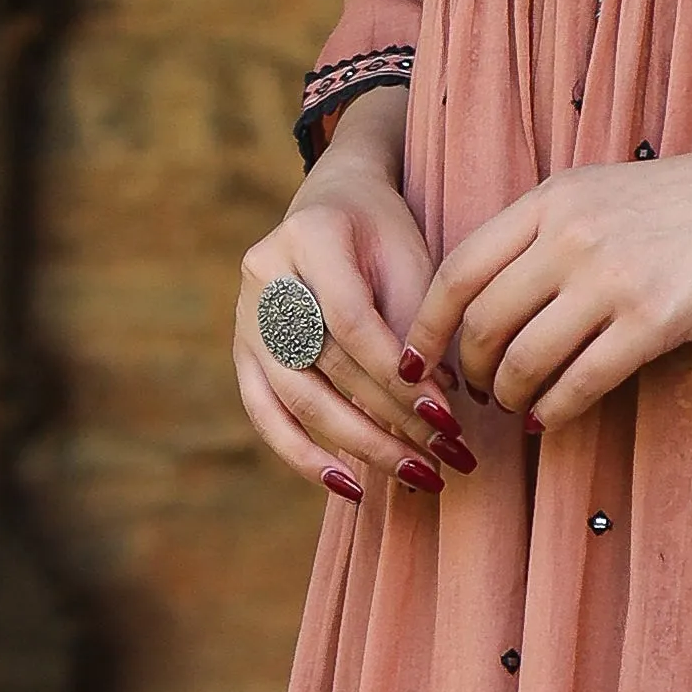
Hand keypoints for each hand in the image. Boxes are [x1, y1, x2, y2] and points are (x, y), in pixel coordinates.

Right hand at [234, 88, 478, 498]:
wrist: (335, 206)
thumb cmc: (383, 236)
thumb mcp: (410, 259)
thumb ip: (417, 326)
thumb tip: (437, 411)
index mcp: (307, 236)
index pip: (352, 322)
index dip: (397, 374)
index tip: (447, 414)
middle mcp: (264, 277)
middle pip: (326, 365)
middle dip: (392, 417)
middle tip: (447, 455)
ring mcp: (245, 318)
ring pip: (296, 399)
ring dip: (360, 445)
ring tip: (415, 474)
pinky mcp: (243, 354)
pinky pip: (266, 415)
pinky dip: (305, 456)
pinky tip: (349, 485)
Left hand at [413, 96, 691, 428]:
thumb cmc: (688, 200)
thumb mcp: (601, 192)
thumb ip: (544, 233)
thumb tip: (491, 297)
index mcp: (550, 200)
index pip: (457, 269)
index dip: (428, 324)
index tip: (418, 358)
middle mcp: (570, 236)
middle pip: (483, 322)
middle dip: (467, 372)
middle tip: (473, 393)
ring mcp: (612, 279)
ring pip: (525, 359)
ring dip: (509, 397)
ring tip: (514, 408)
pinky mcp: (654, 321)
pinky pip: (581, 382)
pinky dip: (555, 410)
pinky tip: (551, 419)